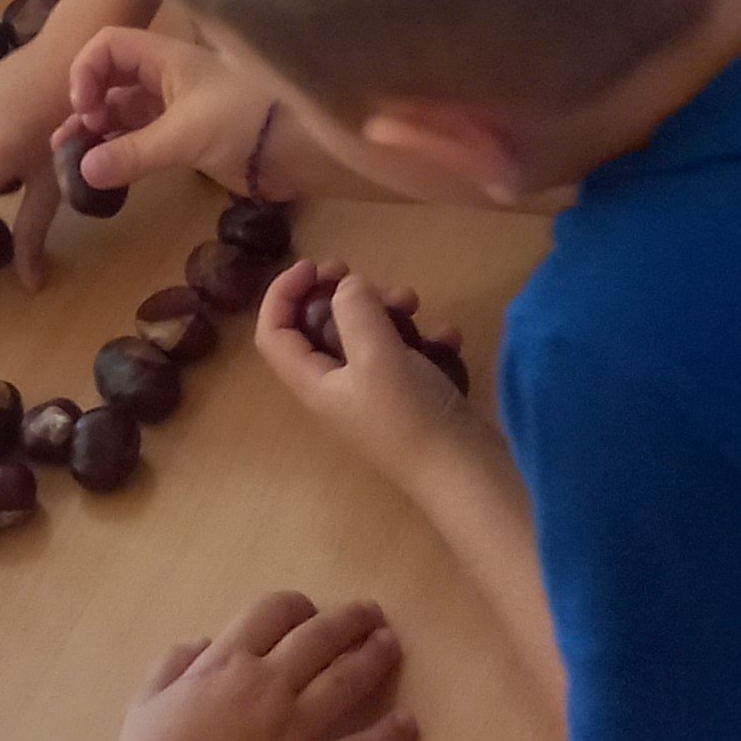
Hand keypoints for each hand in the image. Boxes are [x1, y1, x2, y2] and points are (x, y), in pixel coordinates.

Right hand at [62, 26, 289, 201]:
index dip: (87, 69)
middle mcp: (165, 78)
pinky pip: (139, 140)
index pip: (109, 45)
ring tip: (72, 158)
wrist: (301, 152)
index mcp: (165, 58)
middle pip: (110, 79)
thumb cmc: (244, 121)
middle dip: (84, 104)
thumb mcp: (185, 134)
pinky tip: (103, 170)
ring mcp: (174, 109)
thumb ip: (134, 152)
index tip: (82, 107)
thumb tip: (83, 170)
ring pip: (122, 113)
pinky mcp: (184, 140)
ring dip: (96, 131)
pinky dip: (118, 151)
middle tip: (67, 138)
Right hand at [106, 591, 414, 740]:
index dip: (299, 606)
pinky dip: (388, 737)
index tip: (313, 611)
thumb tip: (201, 641)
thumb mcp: (146, 703)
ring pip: (345, 683)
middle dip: (350, 621)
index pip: (274, 612)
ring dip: (373, 659)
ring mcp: (295, 733)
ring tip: (392, 646)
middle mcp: (267, 687)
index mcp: (226, 663)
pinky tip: (408, 724)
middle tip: (373, 614)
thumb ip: (172, 665)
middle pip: (320, 638)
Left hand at [257, 262, 478, 491]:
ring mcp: (377, 396)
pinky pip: (408, 357)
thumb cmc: (411, 415)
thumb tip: (347, 286)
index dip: (283, 294)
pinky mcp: (412, 400)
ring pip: (368, 338)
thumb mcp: (375, 355)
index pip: (274, 333)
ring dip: (387, 311)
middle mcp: (339, 390)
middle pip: (322, 330)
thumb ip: (354, 310)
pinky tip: (447, 337)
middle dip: (343, 296)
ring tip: (414, 301)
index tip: (313, 265)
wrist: (467, 475)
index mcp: (314, 383)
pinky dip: (423, 340)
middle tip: (363, 275)